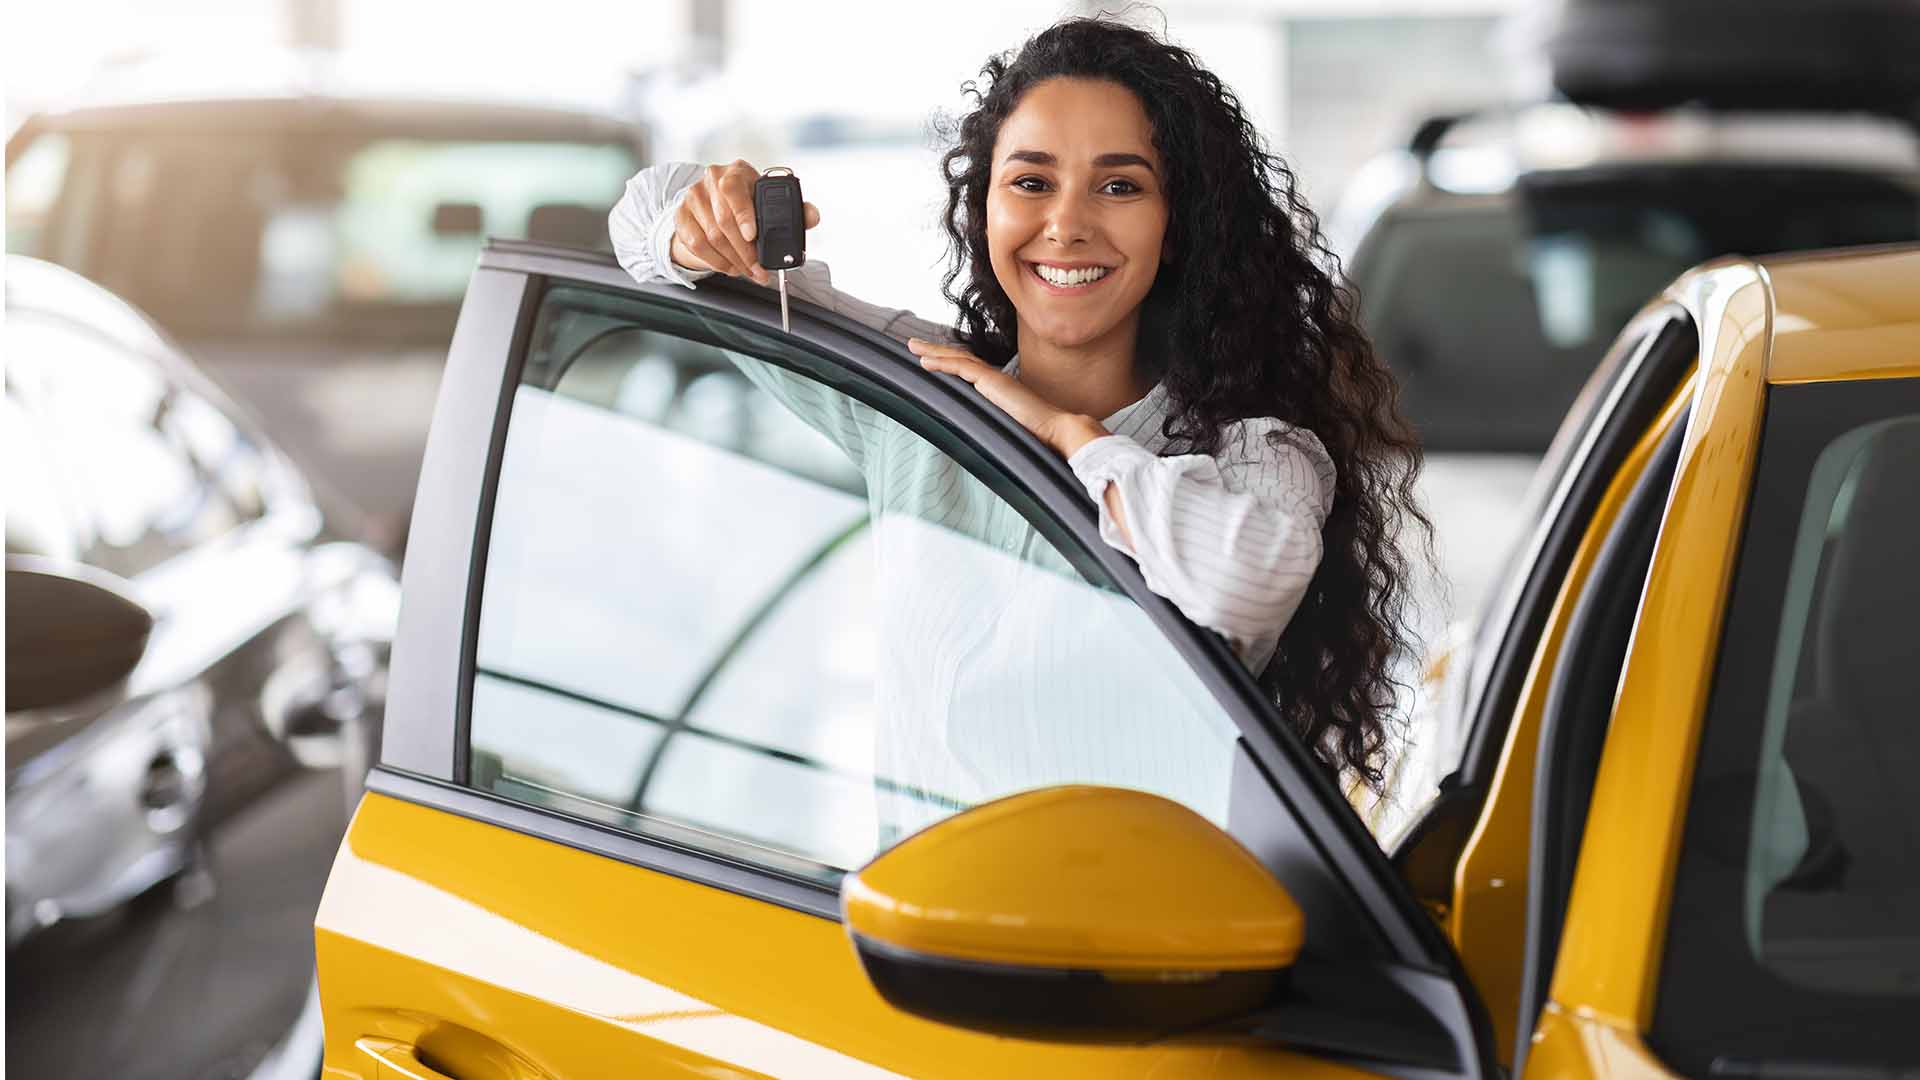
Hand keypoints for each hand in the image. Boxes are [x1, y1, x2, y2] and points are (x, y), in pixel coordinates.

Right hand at [669, 160, 821, 286]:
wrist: (715, 204)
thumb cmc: (749, 203)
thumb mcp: (770, 203)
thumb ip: (795, 210)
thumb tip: (812, 216)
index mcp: (737, 172)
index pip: (734, 189)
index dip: (744, 214)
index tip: (752, 236)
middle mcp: (712, 179)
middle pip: (723, 219)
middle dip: (745, 251)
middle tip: (759, 270)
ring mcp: (693, 196)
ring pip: (710, 236)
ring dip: (733, 260)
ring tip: (749, 272)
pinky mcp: (681, 215)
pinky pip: (696, 244)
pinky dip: (715, 261)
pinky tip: (730, 267)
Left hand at [906, 338, 1108, 457]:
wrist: (1056, 428)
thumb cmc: (1038, 434)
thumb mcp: (1009, 427)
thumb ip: (996, 425)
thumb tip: (983, 440)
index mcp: (999, 388)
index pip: (970, 369)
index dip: (951, 362)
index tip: (935, 359)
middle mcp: (995, 379)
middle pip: (960, 358)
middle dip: (936, 350)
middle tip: (916, 345)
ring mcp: (993, 378)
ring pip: (957, 358)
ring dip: (933, 352)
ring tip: (913, 347)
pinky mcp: (991, 382)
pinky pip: (961, 368)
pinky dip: (942, 363)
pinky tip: (926, 362)